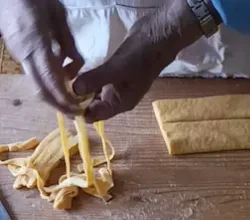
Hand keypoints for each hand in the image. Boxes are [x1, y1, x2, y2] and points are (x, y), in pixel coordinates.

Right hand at [0, 0, 83, 113]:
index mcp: (36, 42)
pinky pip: (34, 73)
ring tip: (71, 97)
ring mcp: (18, 53)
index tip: (77, 109)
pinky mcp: (17, 52)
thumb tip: (74, 65)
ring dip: (54, 94)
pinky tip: (61, 79)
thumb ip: (67, 41)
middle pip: (41, 90)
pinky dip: (49, 81)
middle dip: (59, 104)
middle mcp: (24, 53)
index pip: (51, 80)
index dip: (64, 99)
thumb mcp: (57, 14)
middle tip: (75, 112)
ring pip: (37, 84)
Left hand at [73, 0, 202, 121]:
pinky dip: (86, 79)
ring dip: (79, 89)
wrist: (157, 38)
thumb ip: (95, 80)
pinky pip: (96, 81)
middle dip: (76, 100)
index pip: (94, 115)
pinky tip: (74, 71)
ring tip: (61, 82)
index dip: (77, 112)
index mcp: (120, 104)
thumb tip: (73, 91)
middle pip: (92, 106)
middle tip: (56, 90)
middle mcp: (117, 98)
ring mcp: (116, 86)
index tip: (60, 101)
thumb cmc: (141, 57)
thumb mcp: (117, 69)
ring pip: (93, 93)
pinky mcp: (114, 73)